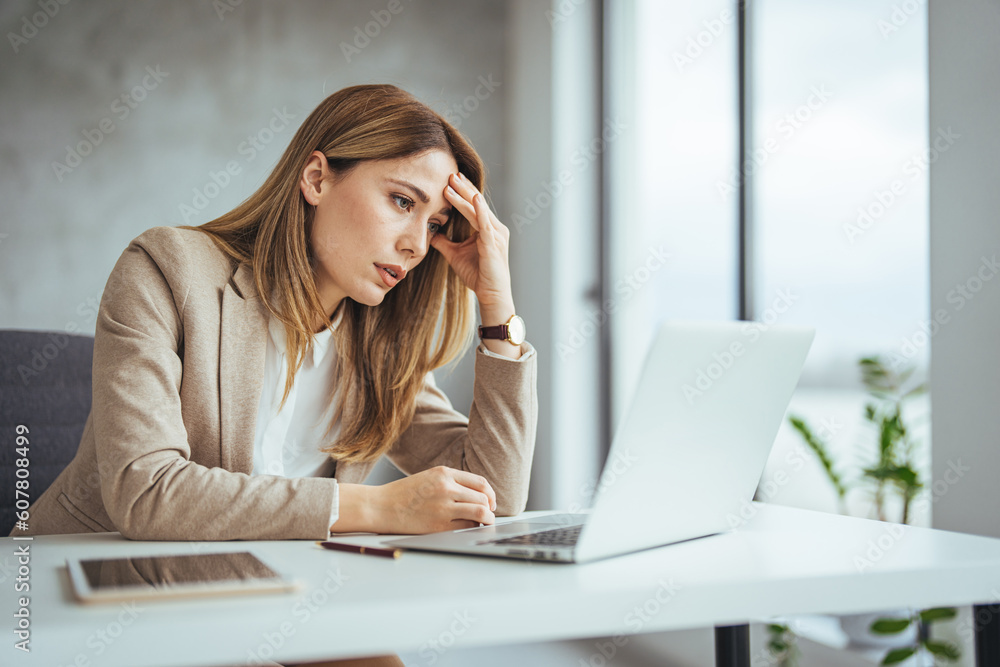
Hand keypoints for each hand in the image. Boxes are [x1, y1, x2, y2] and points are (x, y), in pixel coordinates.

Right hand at [370, 466, 496, 533]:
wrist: (380, 506)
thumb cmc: (403, 493)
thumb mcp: (429, 477)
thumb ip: (451, 482)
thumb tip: (477, 495)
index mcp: (444, 473)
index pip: (480, 482)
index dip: (490, 494)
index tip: (490, 502)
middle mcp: (446, 488)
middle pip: (483, 498)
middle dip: (490, 508)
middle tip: (489, 515)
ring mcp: (443, 507)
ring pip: (480, 512)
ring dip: (487, 519)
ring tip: (484, 523)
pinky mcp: (438, 525)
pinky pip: (466, 527)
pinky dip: (471, 528)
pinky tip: (468, 529)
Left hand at [430, 173, 513, 310]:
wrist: (491, 294)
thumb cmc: (478, 275)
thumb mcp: (455, 255)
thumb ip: (445, 243)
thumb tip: (432, 233)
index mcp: (488, 229)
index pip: (474, 205)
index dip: (463, 192)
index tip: (451, 179)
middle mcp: (495, 228)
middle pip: (477, 203)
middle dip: (463, 187)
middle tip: (450, 173)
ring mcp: (496, 235)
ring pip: (478, 210)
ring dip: (465, 196)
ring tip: (452, 183)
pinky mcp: (494, 244)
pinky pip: (485, 224)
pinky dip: (480, 210)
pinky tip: (474, 198)